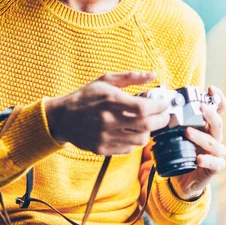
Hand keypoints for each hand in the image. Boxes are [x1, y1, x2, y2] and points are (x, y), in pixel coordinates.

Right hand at [44, 72, 169, 155]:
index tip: (164, 104)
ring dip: (149, 131)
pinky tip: (133, 132)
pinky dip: (136, 141)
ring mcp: (105, 136)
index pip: (142, 108)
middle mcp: (108, 120)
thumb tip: (153, 75)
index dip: (159, 107)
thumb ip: (130, 77)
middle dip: (161, 120)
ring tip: (147, 124)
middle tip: (163, 115)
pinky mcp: (102, 149)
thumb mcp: (105, 81)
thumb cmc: (86, 97)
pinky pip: (129, 149)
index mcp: (109, 100)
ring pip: (140, 140)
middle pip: (146, 125)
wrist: (61, 118)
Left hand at [169, 86, 225, 199]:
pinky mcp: (214, 167)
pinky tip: (199, 159)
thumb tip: (155, 107)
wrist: (184, 179)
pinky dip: (207, 160)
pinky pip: (215, 163)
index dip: (217, 98)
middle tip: (200, 107)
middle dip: (210, 114)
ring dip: (201, 137)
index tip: (209, 89)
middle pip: (218, 123)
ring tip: (188, 132)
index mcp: (207, 127)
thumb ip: (171, 122)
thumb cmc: (182, 153)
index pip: (217, 109)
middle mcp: (214, 137)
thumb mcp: (176, 135)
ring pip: (214, 143)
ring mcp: (216, 153)